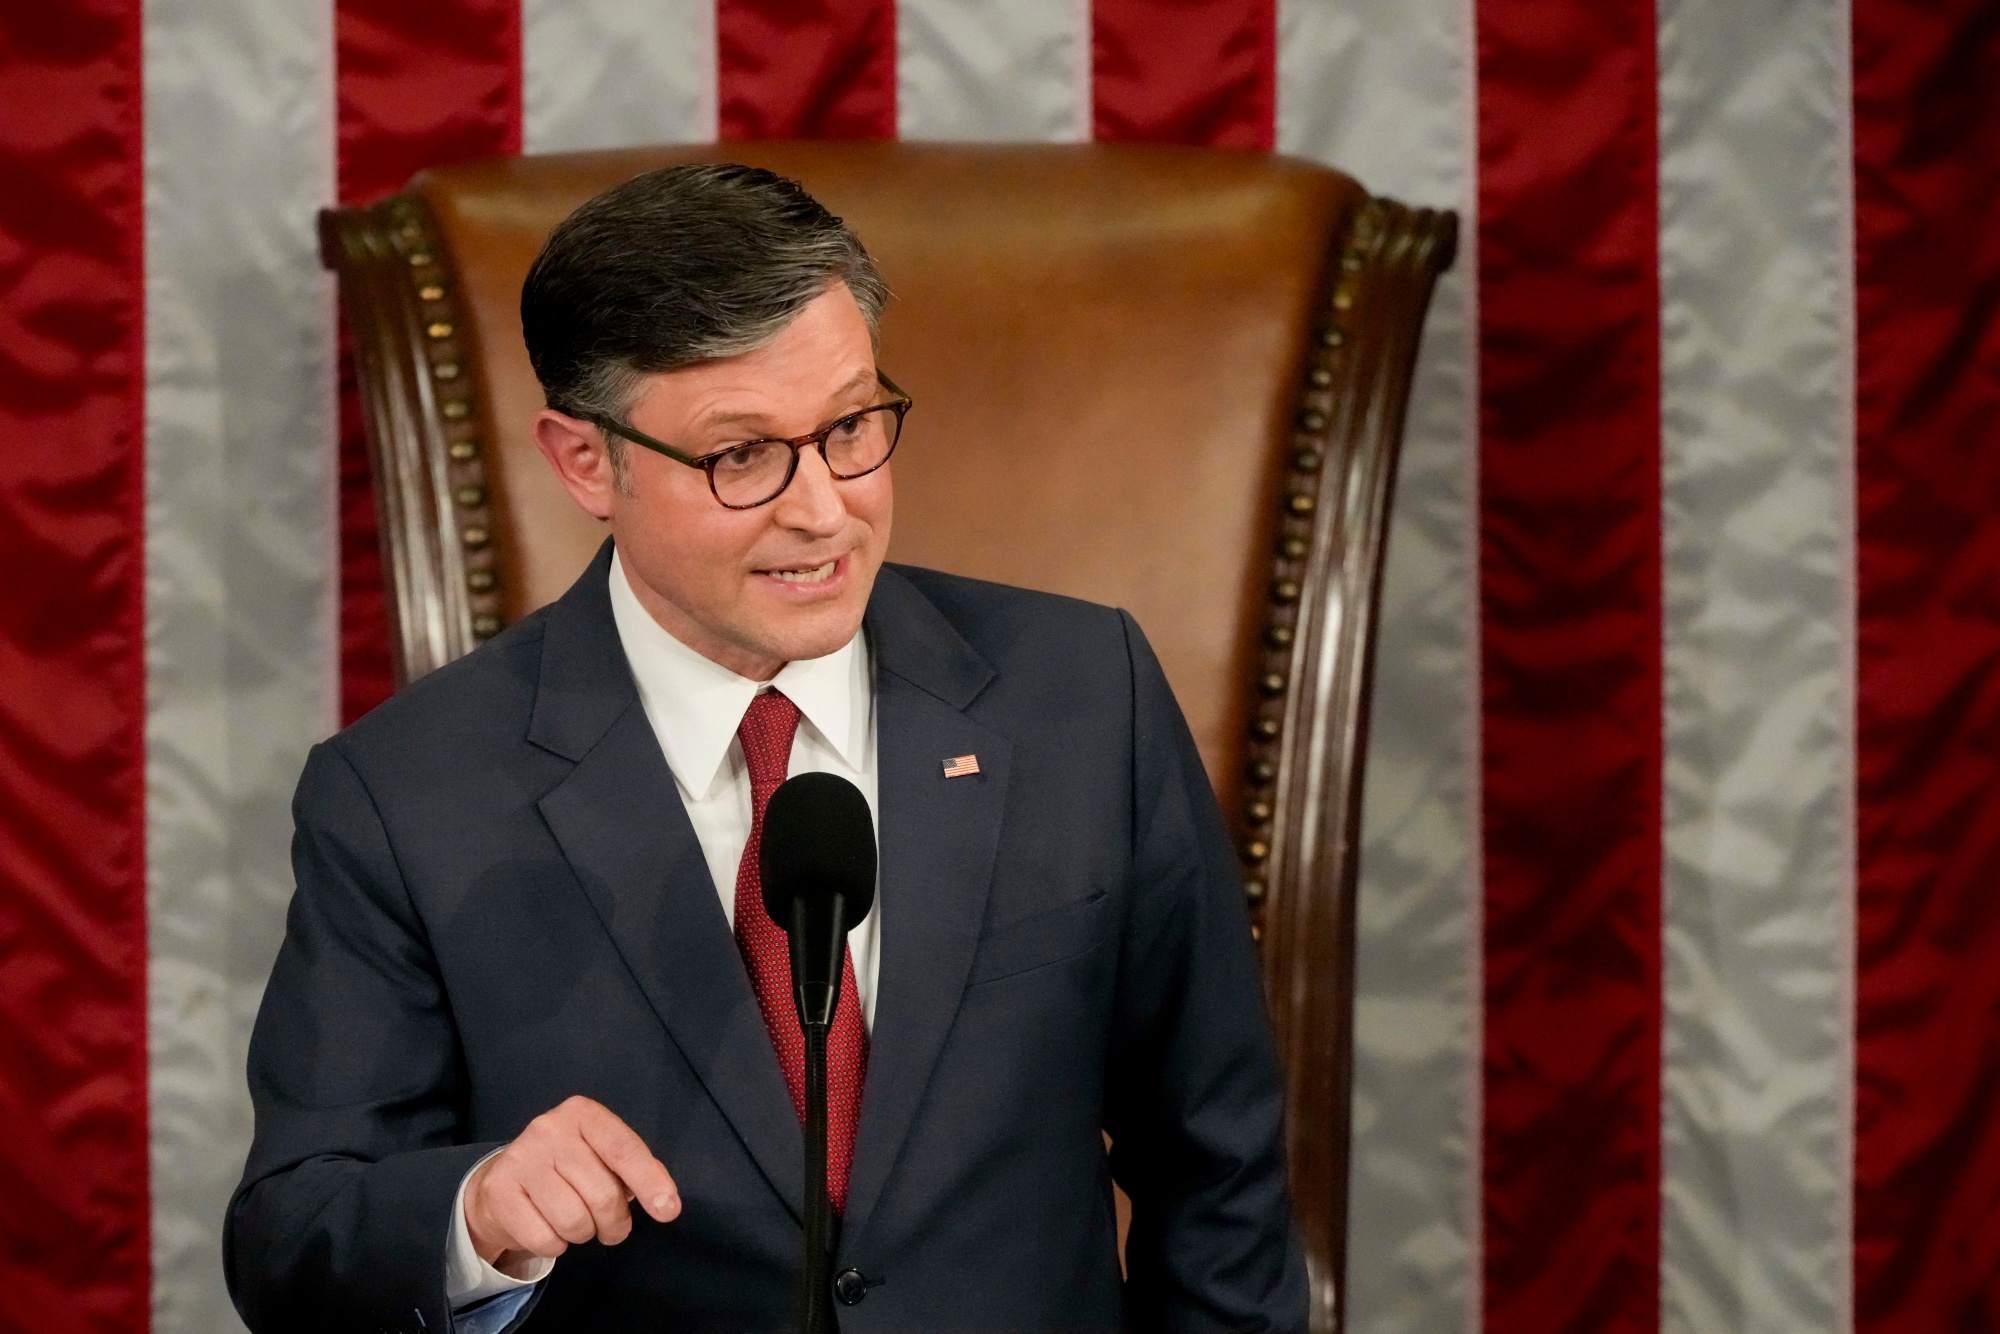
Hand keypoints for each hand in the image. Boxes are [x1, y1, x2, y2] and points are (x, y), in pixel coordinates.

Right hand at [464, 1095, 680, 1275]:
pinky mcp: (499, 1190)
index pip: (623, 1149)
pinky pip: (544, 1239)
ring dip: (583, 1234)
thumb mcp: (600, 1156)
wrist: (504, 1182)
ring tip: (577, 1223)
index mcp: (582, 1113)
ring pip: (574, 1221)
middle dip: (615, 1222)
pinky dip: (555, 1245)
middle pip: (602, 1194)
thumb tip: (665, 1201)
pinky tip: (548, 1227)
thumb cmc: (566, 1168)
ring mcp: (521, 1158)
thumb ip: (633, 1169)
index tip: (668, 1210)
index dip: (649, 1182)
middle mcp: (549, 1129)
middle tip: (612, 1227)